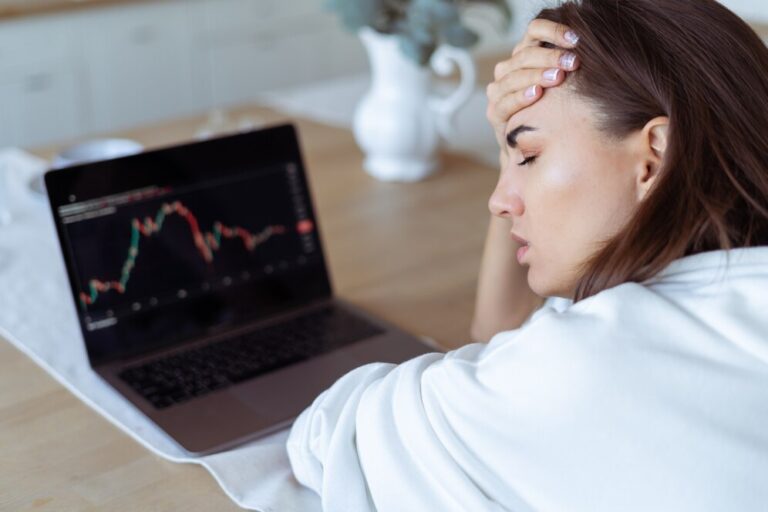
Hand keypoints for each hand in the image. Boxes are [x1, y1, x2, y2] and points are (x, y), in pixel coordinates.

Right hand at [486, 20, 579, 151]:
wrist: (535, 144)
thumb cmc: (554, 109)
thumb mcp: (564, 82)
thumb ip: (568, 64)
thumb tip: (592, 48)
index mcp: (524, 53)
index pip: (534, 30)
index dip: (553, 31)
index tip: (576, 40)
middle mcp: (507, 69)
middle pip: (524, 55)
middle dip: (550, 57)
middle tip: (572, 62)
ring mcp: (498, 91)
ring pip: (513, 77)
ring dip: (536, 75)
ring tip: (557, 77)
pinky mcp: (495, 113)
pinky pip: (505, 102)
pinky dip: (521, 97)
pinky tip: (537, 93)